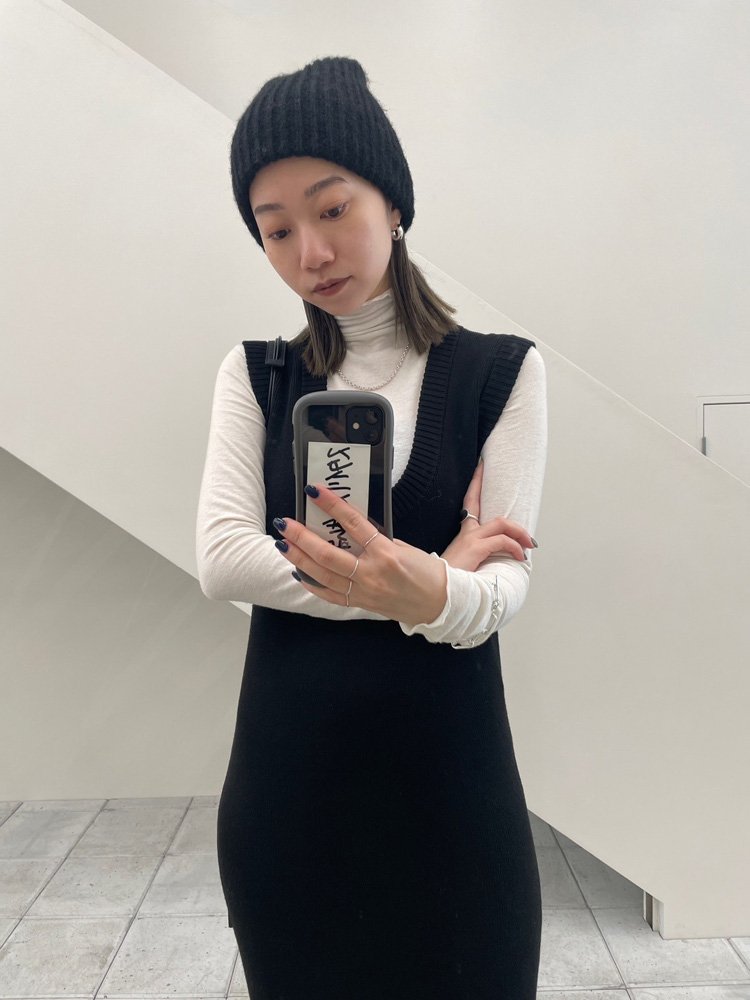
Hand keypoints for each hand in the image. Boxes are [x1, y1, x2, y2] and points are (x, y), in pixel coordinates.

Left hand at [272, 484, 446, 626]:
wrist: (439, 604)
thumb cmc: (425, 572)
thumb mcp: (403, 547)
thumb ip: (375, 539)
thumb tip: (348, 528)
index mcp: (386, 553)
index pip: (352, 524)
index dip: (331, 505)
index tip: (314, 491)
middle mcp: (371, 573)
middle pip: (328, 554)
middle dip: (301, 537)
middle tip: (284, 522)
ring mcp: (364, 591)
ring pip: (323, 575)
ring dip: (299, 559)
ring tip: (282, 544)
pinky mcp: (361, 604)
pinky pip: (330, 595)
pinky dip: (311, 584)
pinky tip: (297, 572)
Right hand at [440, 458, 537, 571]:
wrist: (439, 590)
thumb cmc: (452, 580)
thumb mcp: (464, 564)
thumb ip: (473, 558)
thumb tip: (486, 560)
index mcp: (463, 535)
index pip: (469, 503)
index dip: (475, 484)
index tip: (480, 468)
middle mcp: (466, 533)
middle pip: (480, 503)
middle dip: (488, 489)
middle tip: (493, 475)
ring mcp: (470, 539)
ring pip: (501, 523)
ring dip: (519, 532)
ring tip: (529, 542)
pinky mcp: (476, 548)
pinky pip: (503, 541)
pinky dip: (515, 547)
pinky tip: (519, 556)